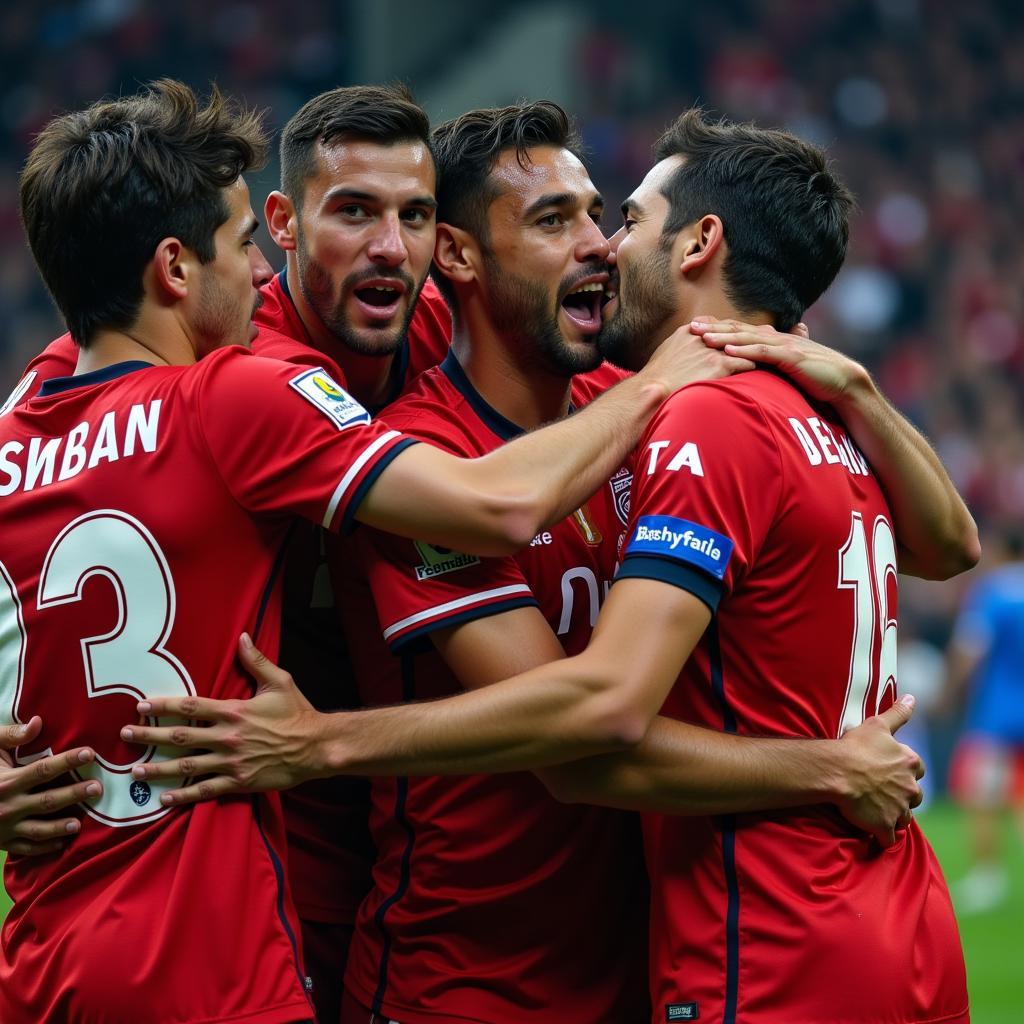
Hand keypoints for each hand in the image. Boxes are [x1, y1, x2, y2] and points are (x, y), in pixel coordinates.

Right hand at [0, 717, 100, 855]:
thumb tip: (38, 723)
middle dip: (73, 794)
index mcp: (5, 782)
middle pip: (47, 800)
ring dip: (60, 827)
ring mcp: (4, 828)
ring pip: (38, 829)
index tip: (90, 753)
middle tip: (97, 788)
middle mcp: (7, 806)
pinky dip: (43, 848)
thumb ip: (10, 735)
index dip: (68, 761)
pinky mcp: (1, 842)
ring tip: (80, 822)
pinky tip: (61, 844)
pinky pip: (24, 848)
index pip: (43, 770)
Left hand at [120, 634, 324, 805]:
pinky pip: (205, 790)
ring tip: (135, 769)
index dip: (163, 706)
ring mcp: (231, 762)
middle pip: (180, 736)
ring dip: (159, 767)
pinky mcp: (239, 782)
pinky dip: (183, 795)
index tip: (141, 705)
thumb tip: (242, 637)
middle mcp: (227, 737)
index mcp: (233, 711)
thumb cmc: (298, 713)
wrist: (316, 747)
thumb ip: (256, 661)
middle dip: (150, 735)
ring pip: (186, 765)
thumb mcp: (280, 681)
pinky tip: (164, 798)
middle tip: (125, 734)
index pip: (191, 707)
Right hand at [640, 323, 755, 397]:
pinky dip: (757, 366)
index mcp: (688, 332)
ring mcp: (713, 350)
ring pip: (743, 346)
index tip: (740, 336)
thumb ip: (678, 349)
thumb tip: (681, 354)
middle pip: (732, 332)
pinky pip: (747, 363)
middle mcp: (703, 336)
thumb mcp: (664, 354)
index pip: (715, 325)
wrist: (652, 389)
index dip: (729, 331)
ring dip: (755, 350)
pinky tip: (765, 371)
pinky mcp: (720, 365)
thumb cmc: (654, 379)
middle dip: (748, 336)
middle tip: (765, 335)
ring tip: (769, 353)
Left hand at [690, 318, 870, 405]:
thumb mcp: (786, 369)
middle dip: (714, 328)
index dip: (718, 327)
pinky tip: (728, 351)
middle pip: (739, 331)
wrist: (843, 382)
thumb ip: (770, 365)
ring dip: (724, 337)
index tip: (695, 328)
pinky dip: (745, 351)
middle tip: (690, 327)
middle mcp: (776, 339)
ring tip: (702, 337)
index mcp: (773, 341)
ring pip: (748, 339)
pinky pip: (764, 353)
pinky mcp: (792, 358)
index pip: (740, 331)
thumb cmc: (814, 378)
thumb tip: (752, 368)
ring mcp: (784, 346)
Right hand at [833, 695, 923, 845]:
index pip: (918, 769)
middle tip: (881, 791)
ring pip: (904, 817)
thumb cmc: (856, 746)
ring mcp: (899, 809)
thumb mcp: (878, 724)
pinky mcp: (885, 826)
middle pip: (914, 796)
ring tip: (875, 810)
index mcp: (911, 763)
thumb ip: (899, 713)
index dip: (905, 771)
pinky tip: (872, 833)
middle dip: (902, 795)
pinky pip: (888, 838)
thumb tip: (913, 698)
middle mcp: (911, 787)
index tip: (889, 770)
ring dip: (893, 815)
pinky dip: (882, 837)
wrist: (838, 771)